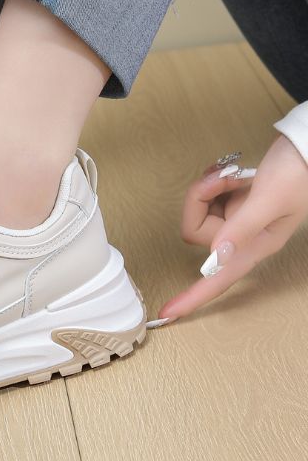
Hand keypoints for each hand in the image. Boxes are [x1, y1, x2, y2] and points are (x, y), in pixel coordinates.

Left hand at [160, 135, 307, 320]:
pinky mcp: (232, 203)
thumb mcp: (270, 200)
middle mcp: (242, 237)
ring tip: (232, 174)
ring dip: (208, 187)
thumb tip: (217, 257)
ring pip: (197, 210)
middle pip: (196, 231)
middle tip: (225, 178)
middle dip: (201, 199)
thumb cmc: (299, 174)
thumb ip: (242, 227)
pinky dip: (212, 182)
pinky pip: (205, 197)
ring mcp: (235, 219)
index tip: (166, 312)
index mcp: (255, 246)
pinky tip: (229, 173)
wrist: (306, 147)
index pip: (218, 279)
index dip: (192, 297)